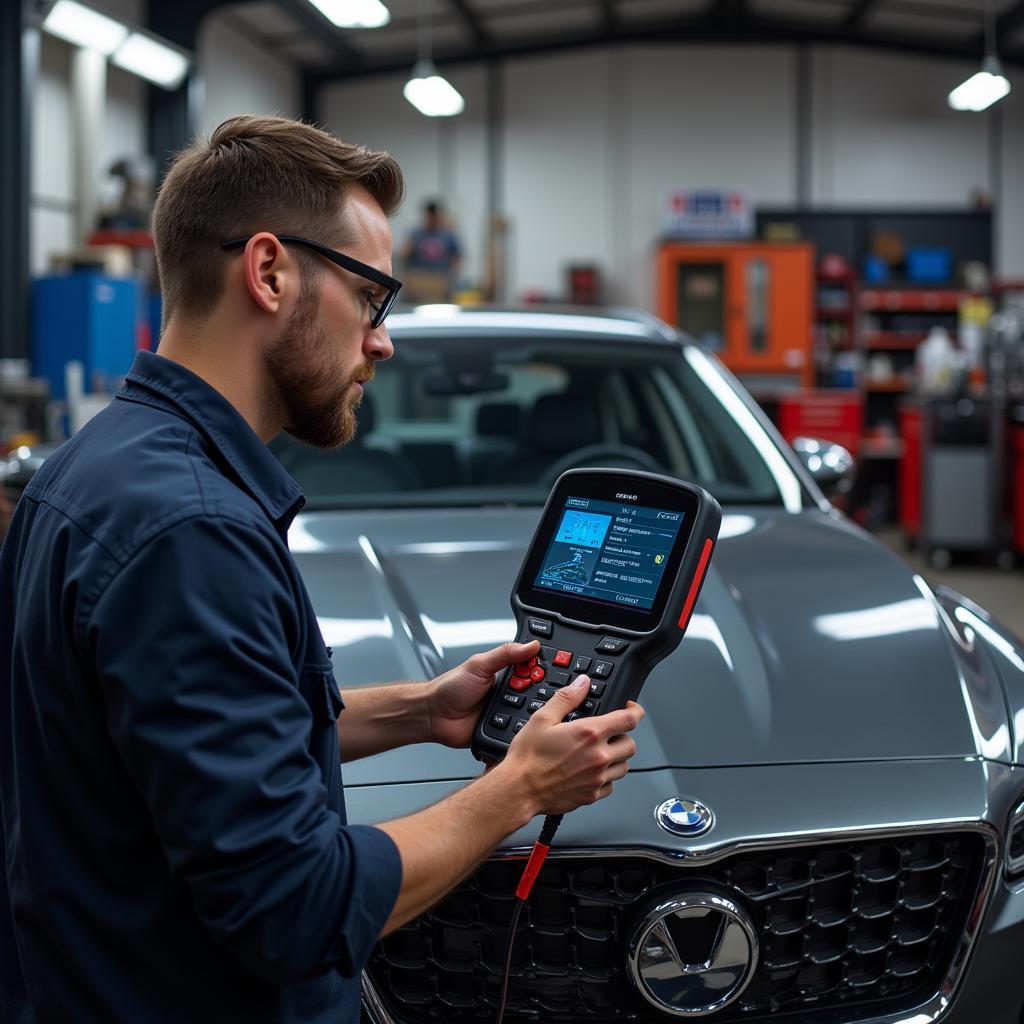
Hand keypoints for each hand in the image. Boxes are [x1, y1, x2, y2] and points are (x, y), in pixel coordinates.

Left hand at [425, 640, 540, 748]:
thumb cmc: (449, 688)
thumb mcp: (479, 664)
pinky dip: (521, 730)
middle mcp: (508, 693)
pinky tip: (525, 726)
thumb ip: (505, 654)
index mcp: (505, 674)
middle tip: (544, 690)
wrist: (433, 715)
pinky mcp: (502, 732)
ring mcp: (506, 713)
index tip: (557, 667)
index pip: (531, 669)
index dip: (543, 668)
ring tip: (538, 709)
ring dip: (532, 712)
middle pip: (536, 692)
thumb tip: (530, 644)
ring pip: (530, 713)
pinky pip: (518, 731)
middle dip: (542, 691)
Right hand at [501, 675, 643, 814]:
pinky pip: (611, 786)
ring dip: (617, 757)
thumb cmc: (528, 757)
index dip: (635, 710)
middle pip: (631, 744)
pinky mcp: (591, 795)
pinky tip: (591, 772)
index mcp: (589, 733)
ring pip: (624, 766)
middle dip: (623, 736)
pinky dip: (606, 778)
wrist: (519, 789)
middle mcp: (598, 756)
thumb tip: (582, 684)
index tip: (631, 708)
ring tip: (600, 753)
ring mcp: (597, 778)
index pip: (629, 719)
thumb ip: (566, 698)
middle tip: (610, 734)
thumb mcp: (542, 718)